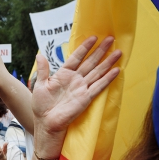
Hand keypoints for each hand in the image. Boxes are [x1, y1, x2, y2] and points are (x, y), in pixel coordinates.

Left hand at [32, 36, 121, 152]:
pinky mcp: (86, 98)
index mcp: (64, 74)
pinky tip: (116, 70)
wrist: (46, 122)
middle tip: (111, 38)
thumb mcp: (40, 85)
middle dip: (100, 50)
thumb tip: (40, 55)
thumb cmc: (41, 105)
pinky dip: (107, 79)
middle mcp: (75, 79)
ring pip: (97, 72)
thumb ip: (43, 70)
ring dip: (108, 62)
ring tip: (119, 51)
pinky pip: (99, 86)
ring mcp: (82, 88)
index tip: (93, 37)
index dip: (85, 48)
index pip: (77, 57)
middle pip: (90, 62)